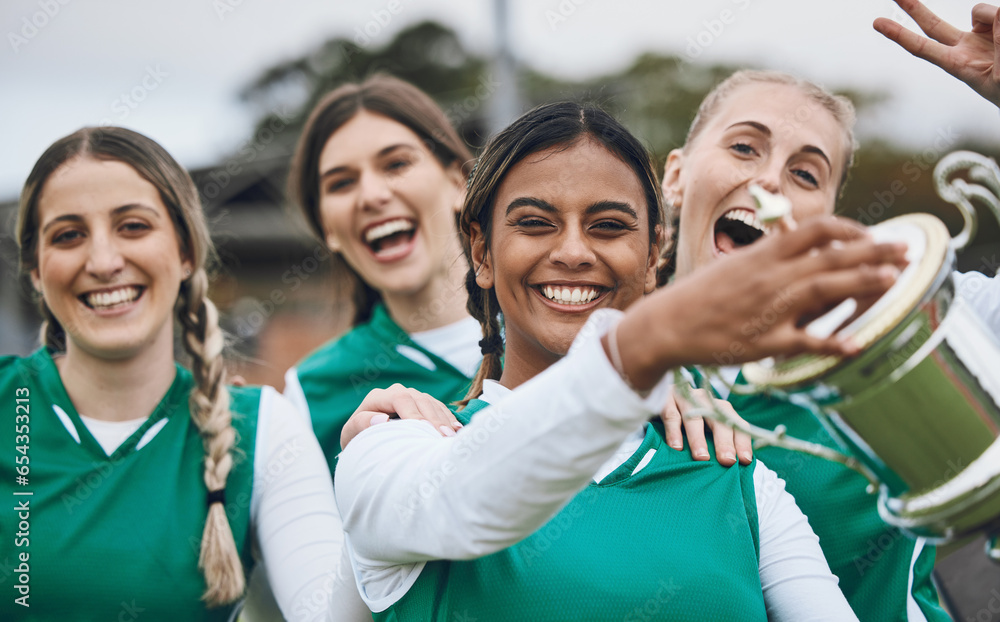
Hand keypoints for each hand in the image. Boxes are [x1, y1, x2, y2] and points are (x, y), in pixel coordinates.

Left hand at [340, 384, 462, 449]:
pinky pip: (439, 408)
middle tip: (444, 437)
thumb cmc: (357, 439)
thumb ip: (361, 424)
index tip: (424, 429)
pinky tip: (456, 430)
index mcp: (378, 397)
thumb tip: (382, 419)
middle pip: (420, 400)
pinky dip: (448, 418)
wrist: (365, 442)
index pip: (400, 398)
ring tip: (453, 436)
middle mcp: (396, 393)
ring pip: (432, 403)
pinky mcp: (422, 406)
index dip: (414, 413)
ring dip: (444, 419)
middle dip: (434, 419)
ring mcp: (411, 397)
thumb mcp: (351, 434)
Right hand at [611, 216, 907, 389]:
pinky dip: (832, 342)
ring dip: (863, 282)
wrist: (668, 324)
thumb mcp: (735, 264)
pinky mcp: (765, 341)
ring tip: (895, 279)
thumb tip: (795, 243)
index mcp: (764, 255)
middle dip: (874, 249)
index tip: (870, 234)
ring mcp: (770, 308)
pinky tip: (856, 343)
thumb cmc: (701, 295)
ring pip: (825, 289)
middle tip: (906, 250)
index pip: (816, 229)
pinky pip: (804, 341)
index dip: (850, 229)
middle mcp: (771, 276)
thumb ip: (768, 255)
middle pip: (832, 254)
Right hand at [660, 384, 752, 465]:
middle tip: (727, 460)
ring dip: (699, 439)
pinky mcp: (665, 398)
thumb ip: (717, 440)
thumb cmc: (684, 418)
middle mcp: (705, 400)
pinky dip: (674, 432)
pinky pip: (671, 416)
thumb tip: (733, 464)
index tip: (744, 460)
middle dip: (724, 441)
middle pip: (718, 419)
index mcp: (719, 407)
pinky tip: (676, 447)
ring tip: (702, 458)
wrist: (654, 393)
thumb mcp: (704, 426)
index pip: (736, 423)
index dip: (742, 441)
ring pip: (694, 418)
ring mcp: (684, 397)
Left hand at [874, 0, 999, 106]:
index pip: (922, 47)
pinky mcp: (997, 24)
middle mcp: (964, 47)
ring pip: (981, 10)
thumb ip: (998, 43)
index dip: (899, 35)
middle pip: (932, 24)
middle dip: (914, 8)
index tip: (877, 23)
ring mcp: (980, 35)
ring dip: (998, 24)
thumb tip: (995, 13)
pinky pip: (998, 10)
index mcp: (956, 64)